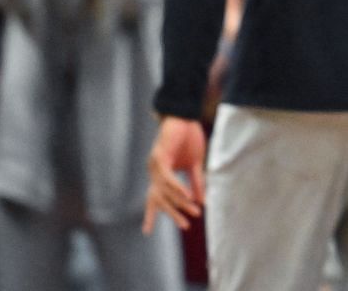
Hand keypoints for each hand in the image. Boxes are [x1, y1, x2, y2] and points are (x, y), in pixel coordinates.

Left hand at [143, 115, 207, 232]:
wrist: (185, 116)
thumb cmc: (188, 137)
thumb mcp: (194, 164)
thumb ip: (196, 183)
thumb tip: (201, 202)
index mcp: (160, 174)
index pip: (154, 198)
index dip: (151, 214)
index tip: (147, 232)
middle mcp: (154, 171)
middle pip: (159, 199)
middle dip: (172, 213)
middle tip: (184, 226)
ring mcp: (155, 165)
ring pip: (166, 190)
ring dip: (181, 202)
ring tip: (194, 212)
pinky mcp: (160, 157)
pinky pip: (167, 178)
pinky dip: (177, 187)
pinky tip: (187, 196)